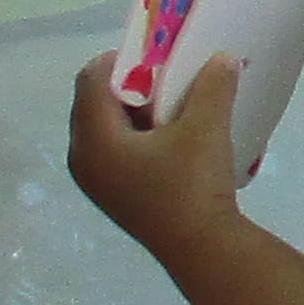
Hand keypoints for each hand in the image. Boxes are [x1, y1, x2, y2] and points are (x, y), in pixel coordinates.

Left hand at [69, 50, 243, 256]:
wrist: (201, 247)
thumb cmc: (194, 184)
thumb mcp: (206, 127)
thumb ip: (211, 85)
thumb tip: (221, 57)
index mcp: (93, 139)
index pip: (90, 79)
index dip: (120, 59)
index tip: (156, 58)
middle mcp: (82, 159)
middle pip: (91, 102)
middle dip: (125, 85)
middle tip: (163, 81)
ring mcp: (94, 181)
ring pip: (100, 127)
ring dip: (129, 111)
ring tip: (167, 110)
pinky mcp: (110, 195)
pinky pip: (108, 149)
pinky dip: (130, 135)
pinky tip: (166, 140)